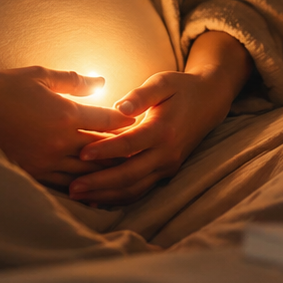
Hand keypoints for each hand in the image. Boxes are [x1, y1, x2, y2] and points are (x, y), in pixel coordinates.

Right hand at [0, 66, 133, 187]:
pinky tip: (90, 191)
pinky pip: (64, 185)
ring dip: (104, 173)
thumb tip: (101, 81)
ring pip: (86, 173)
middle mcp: (59, 141)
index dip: (126, 121)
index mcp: (65, 114)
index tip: (138, 120)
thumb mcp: (39, 76)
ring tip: (121, 174)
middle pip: (102, 151)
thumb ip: (73, 81)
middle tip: (139, 151)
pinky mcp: (32, 173)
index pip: (107, 121)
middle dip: (121, 151)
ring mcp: (46, 161)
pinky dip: (80, 187)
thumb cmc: (2, 87)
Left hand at [68, 32, 252, 204]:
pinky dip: (118, 198)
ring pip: (134, 188)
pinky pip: (140, 190)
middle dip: (99, 183)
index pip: (130, 144)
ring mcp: (168, 166)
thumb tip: (119, 107)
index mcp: (164, 129)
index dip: (105, 150)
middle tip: (72, 187)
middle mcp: (167, 153)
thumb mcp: (162, 82)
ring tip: (77, 195)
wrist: (210, 101)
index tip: (80, 153)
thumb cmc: (181, 87)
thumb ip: (141, 94)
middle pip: (129, 174)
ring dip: (105, 195)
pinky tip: (96, 200)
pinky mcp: (166, 172)